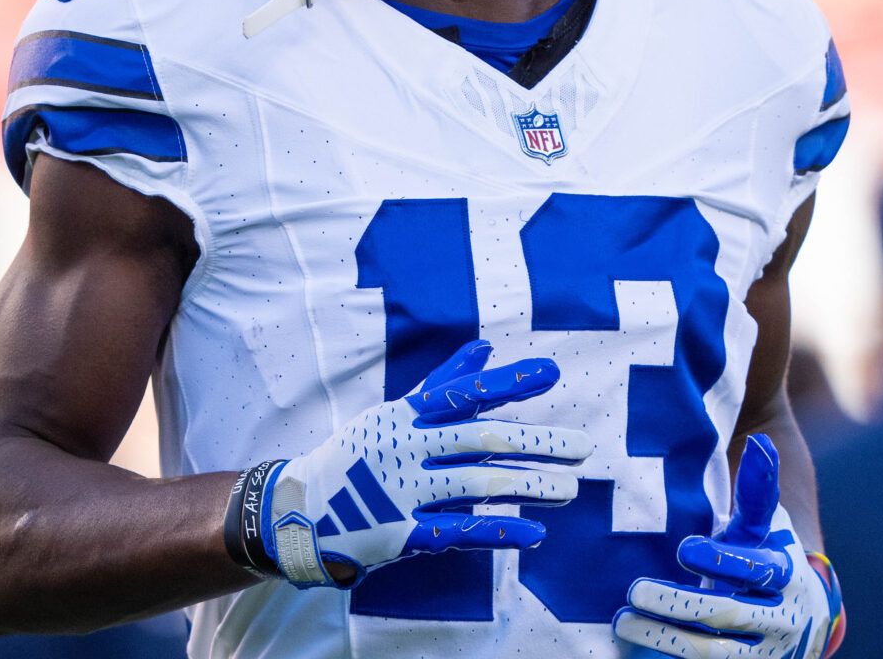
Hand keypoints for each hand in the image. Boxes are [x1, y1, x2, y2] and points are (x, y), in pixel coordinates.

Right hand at [232, 340, 593, 588]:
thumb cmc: (359, 455)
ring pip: (476, 486)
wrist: (299, 510)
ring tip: (570, 489)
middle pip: (481, 440)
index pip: (465, 393)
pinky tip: (535, 534)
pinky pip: (457, 532)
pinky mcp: (401, 534)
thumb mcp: (395, 414)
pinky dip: (498, 533)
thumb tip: (484, 347)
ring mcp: (404, 491)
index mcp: (407, 415)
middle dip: (536, 442)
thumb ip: (445, 384)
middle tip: (584, 447)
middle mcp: (406, 448)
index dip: (509, 383)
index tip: (552, 374)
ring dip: (527, 486)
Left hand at [614, 434, 844, 657]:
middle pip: (726, 615)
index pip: (755, 570)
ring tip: (622, 621)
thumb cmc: (765, 562)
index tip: (683, 548)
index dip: (720, 560)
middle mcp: (779, 621)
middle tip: (634, 590)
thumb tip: (760, 442)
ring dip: (663, 638)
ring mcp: (761, 656)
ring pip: (709, 653)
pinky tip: (631, 653)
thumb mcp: (764, 529)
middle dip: (678, 603)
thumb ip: (758, 490)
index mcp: (785, 577)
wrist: (797, 625)